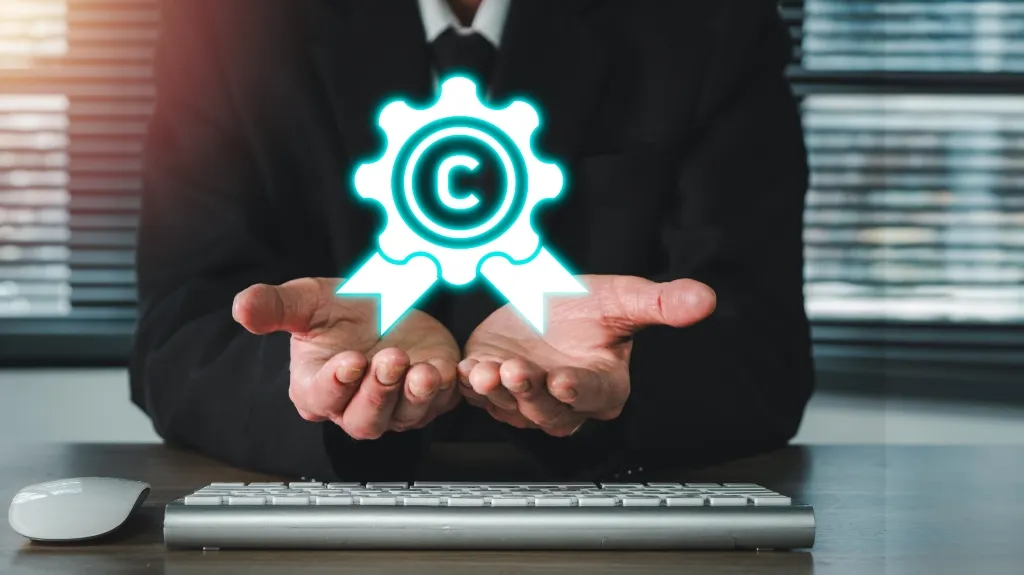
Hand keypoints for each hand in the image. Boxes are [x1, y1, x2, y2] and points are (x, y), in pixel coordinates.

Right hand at [232, 278, 460, 438]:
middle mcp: (355, 405)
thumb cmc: (342, 310)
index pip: (321, 399)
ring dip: (413, 396)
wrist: (388, 302)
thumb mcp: (306, 300)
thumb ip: (274, 306)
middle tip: (389, 359)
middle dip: (377, 393)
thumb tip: (240, 308)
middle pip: (364, 420)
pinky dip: (444, 391)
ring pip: (403, 417)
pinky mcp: (431, 397)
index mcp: (318, 388)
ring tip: (420, 370)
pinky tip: (445, 370)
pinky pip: (439, 404)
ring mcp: (396, 406)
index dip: (335, 385)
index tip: (349, 361)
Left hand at [459, 276, 715, 436]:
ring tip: (485, 370)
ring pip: (512, 408)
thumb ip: (661, 302)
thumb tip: (705, 298)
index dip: (579, 391)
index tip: (565, 380)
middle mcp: (564, 401)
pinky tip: (465, 369)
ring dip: (497, 391)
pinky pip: (480, 397)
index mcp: (602, 385)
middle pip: (549, 411)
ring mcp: (526, 399)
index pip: (594, 395)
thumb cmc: (584, 305)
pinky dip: (470, 385)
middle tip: (516, 370)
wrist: (540, 299)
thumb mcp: (623, 297)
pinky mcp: (493, 389)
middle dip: (530, 393)